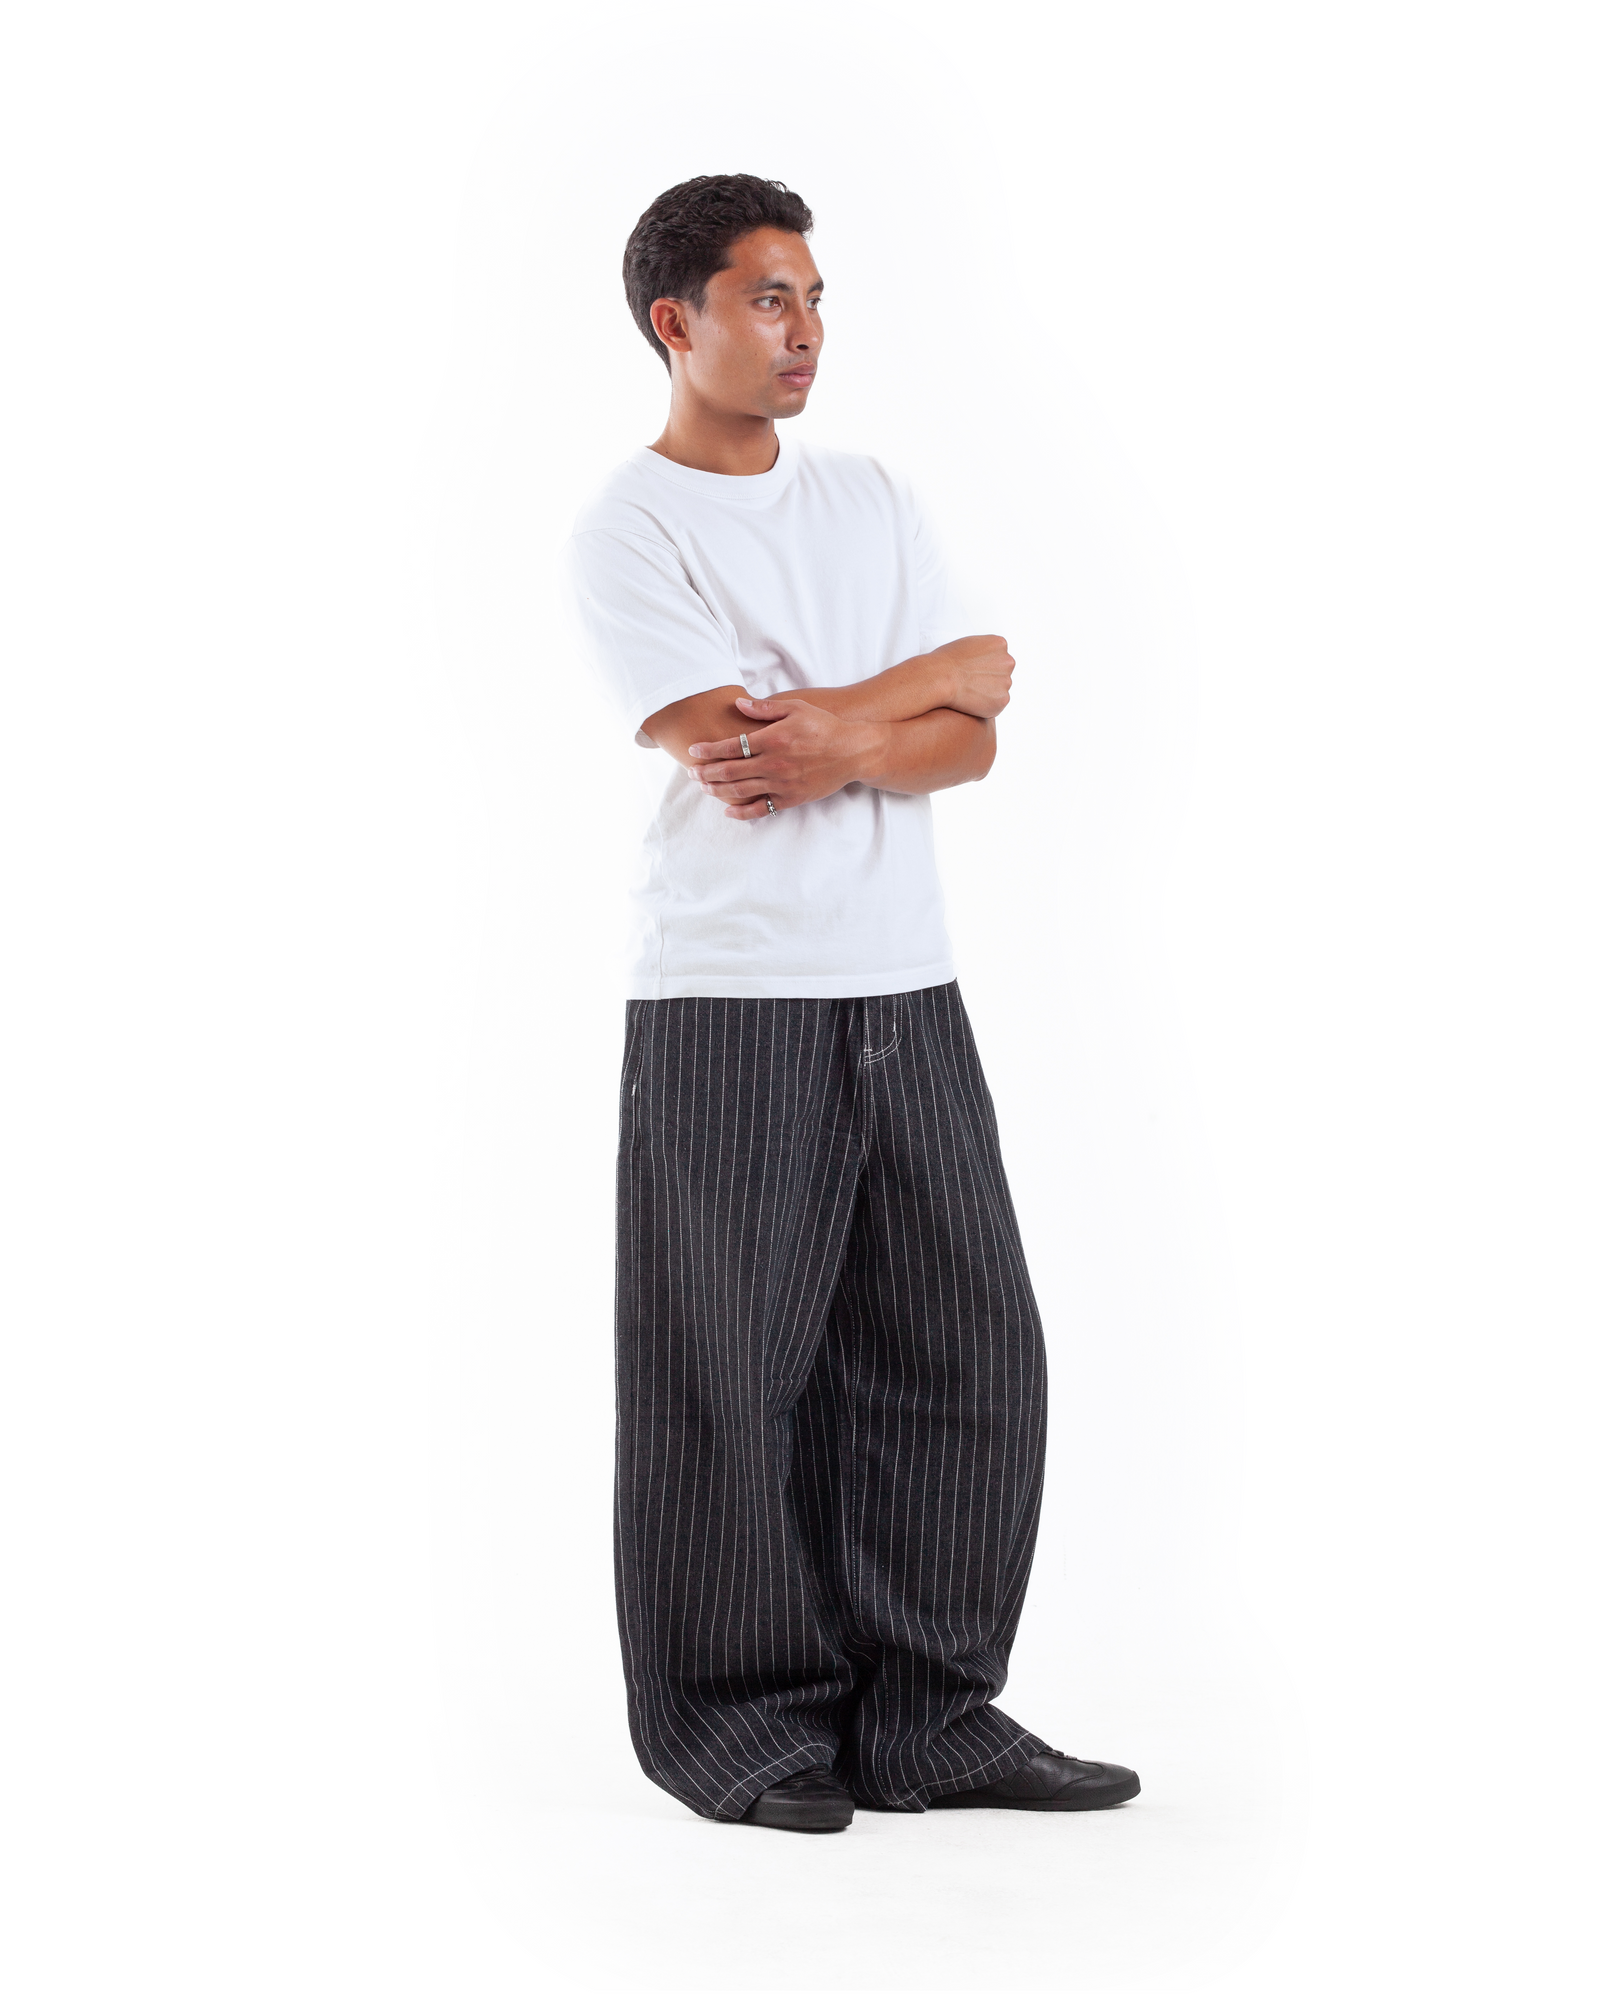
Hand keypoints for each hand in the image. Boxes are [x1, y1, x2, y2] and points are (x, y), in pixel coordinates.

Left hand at [688, 695, 886, 820]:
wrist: (853, 751)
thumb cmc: (824, 726)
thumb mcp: (796, 708)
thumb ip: (765, 708)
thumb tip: (738, 704)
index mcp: (772, 739)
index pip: (731, 746)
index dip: (708, 750)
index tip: (693, 751)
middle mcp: (773, 764)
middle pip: (729, 771)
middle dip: (706, 772)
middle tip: (691, 773)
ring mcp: (781, 784)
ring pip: (740, 790)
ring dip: (717, 790)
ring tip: (703, 787)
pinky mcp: (790, 799)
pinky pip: (760, 809)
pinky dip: (741, 812)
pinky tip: (727, 810)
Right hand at [925, 634, 1014, 718]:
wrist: (940, 677)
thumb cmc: (946, 661)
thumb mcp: (969, 644)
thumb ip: (983, 651)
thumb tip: (985, 661)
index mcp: (1000, 644)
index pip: (998, 657)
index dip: (983, 666)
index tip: (971, 670)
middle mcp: (1008, 661)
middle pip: (1002, 674)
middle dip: (988, 679)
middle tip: (969, 683)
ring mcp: (1007, 682)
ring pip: (999, 690)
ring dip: (987, 693)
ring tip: (968, 691)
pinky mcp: (1002, 700)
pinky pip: (996, 705)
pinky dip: (985, 706)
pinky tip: (971, 700)